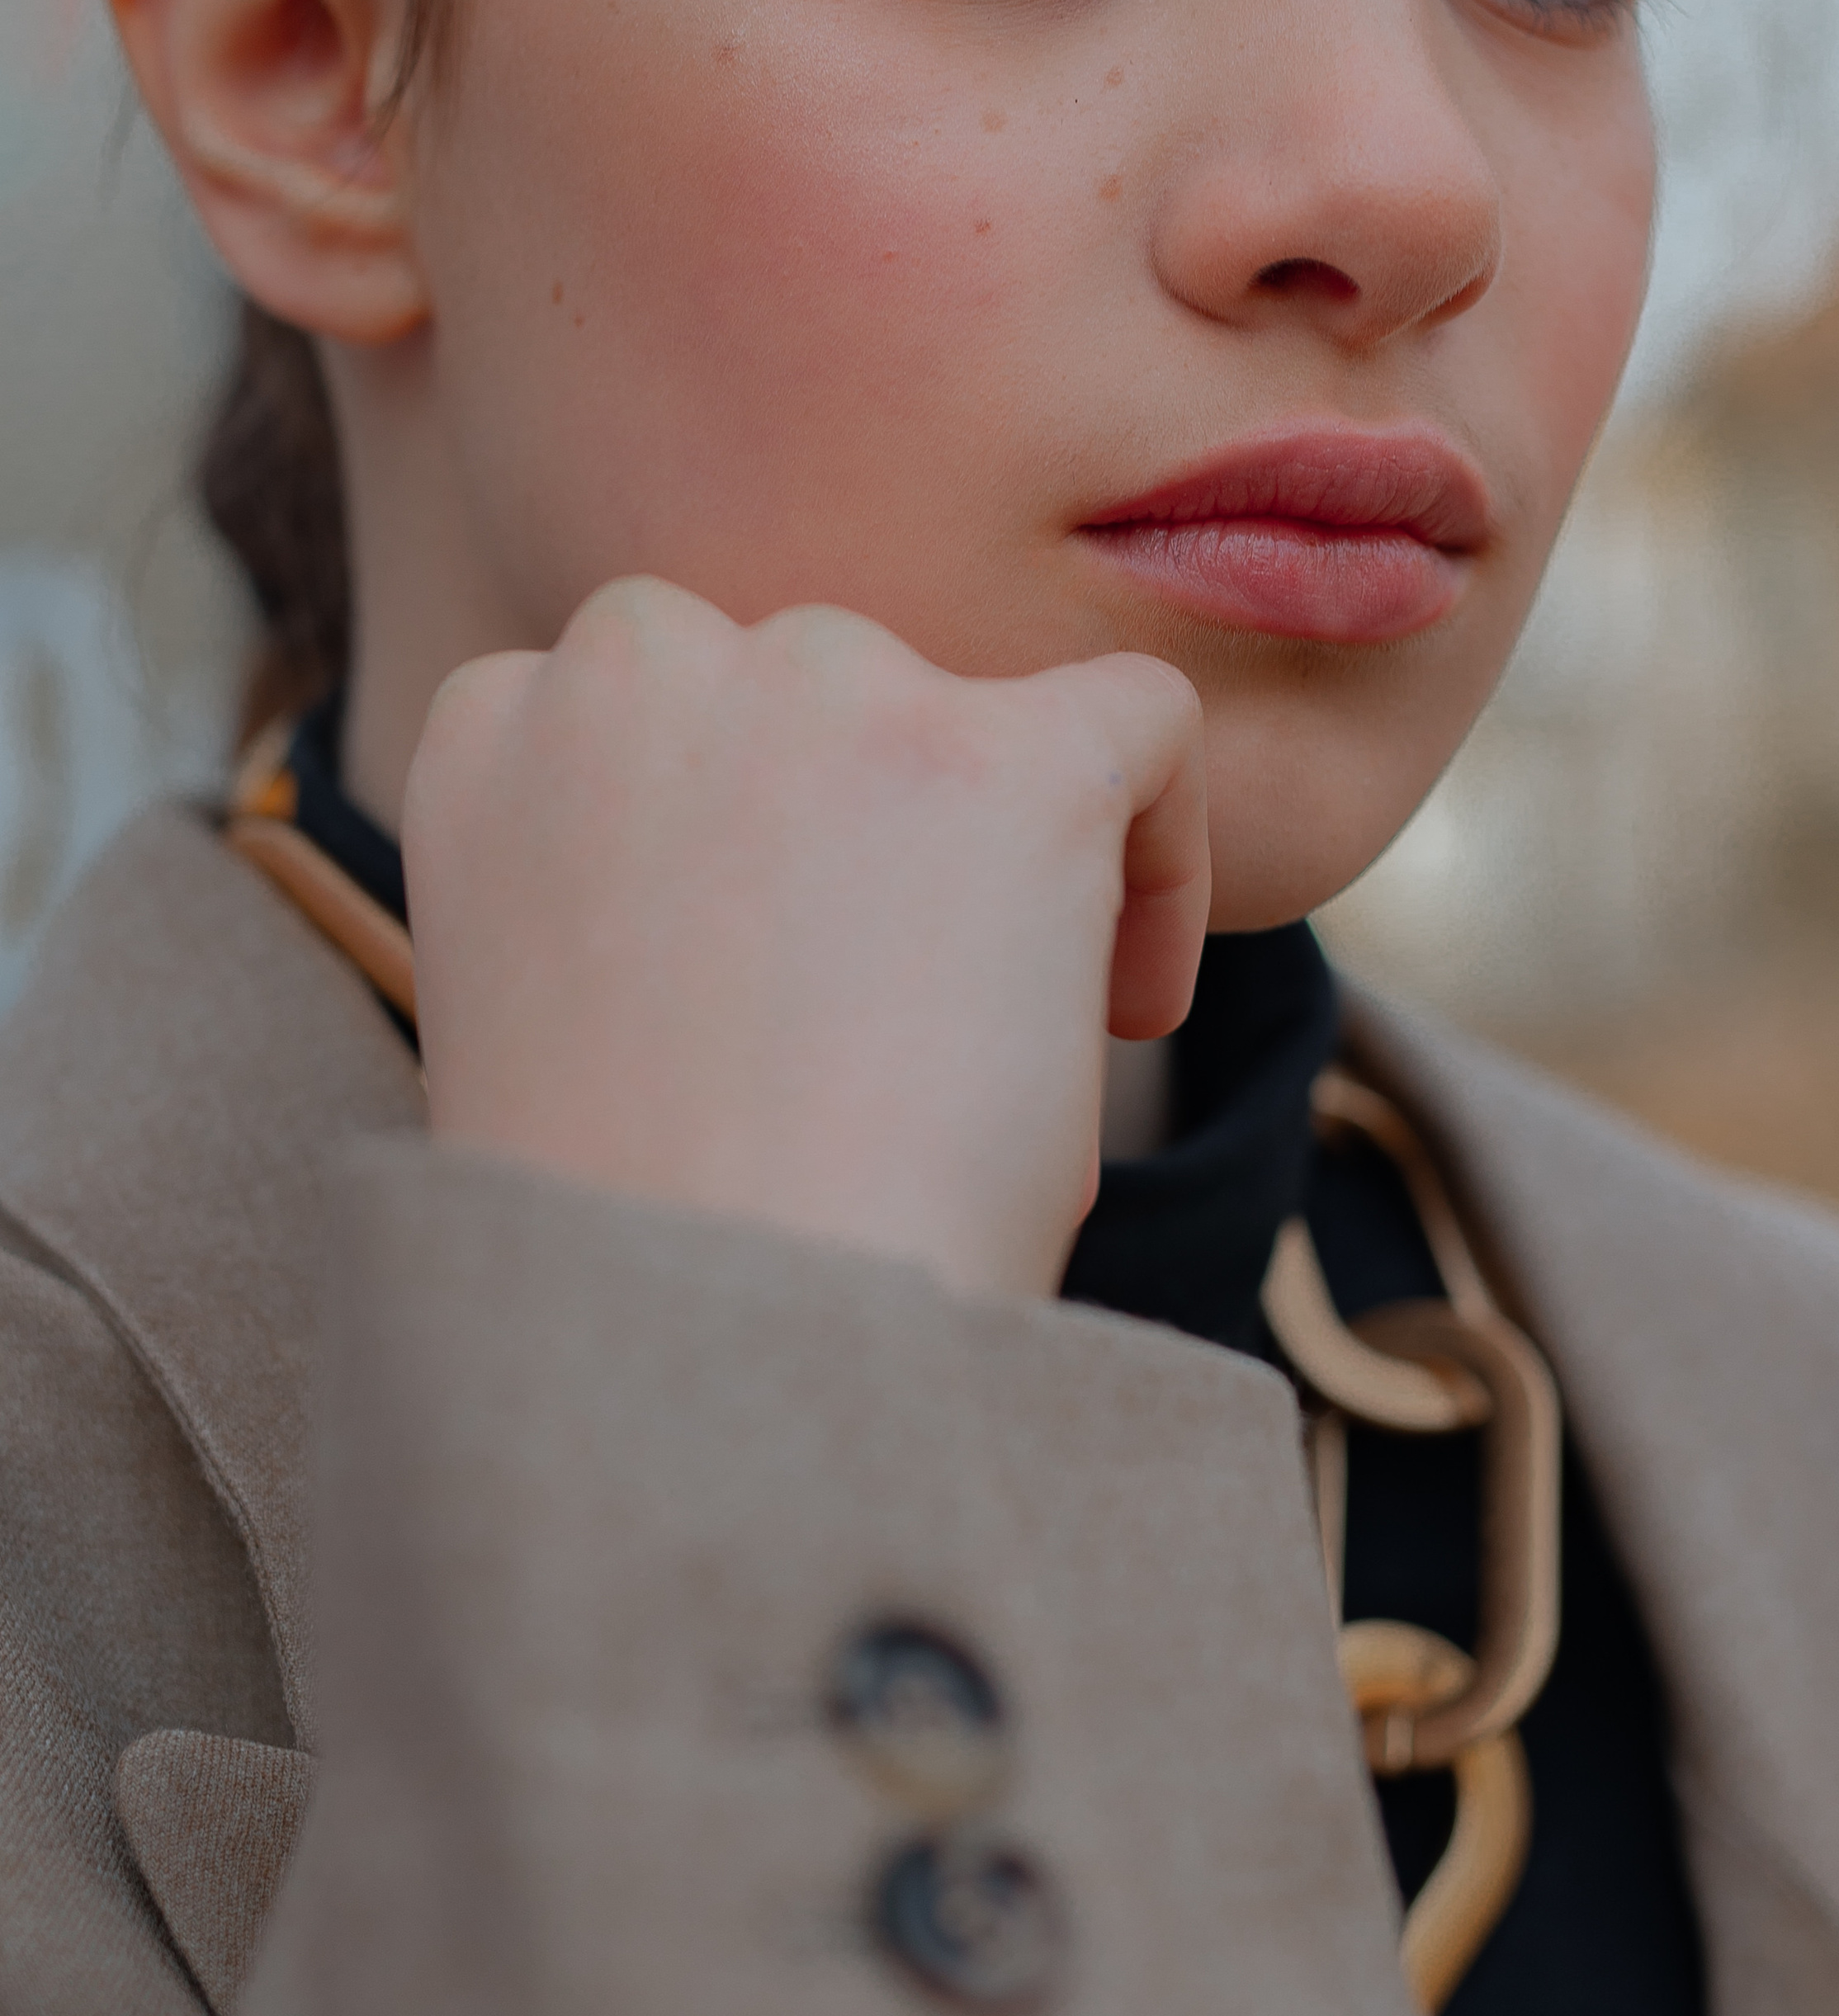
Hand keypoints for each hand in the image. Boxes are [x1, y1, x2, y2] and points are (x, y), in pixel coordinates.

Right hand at [403, 579, 1209, 1296]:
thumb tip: (798, 874)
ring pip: (963, 709)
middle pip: (814, 689)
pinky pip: (1143, 720)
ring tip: (987, 1051)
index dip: (739, 832)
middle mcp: (641, 664)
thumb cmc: (641, 1251)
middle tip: (893, 1030)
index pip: (651, 697)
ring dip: (993, 853)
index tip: (779, 978)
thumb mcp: (553, 1009)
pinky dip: (1165, 851)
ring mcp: (826, 686)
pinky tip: (1123, 1005)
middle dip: (867, 832)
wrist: (725, 1352)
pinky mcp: (1010, 756)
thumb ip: (629, 874)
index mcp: (496, 728)